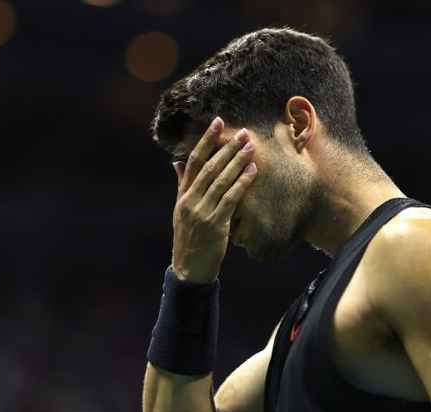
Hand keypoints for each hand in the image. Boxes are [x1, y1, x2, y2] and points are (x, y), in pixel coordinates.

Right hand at [169, 116, 257, 283]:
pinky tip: (252, 171)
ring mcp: (202, 212)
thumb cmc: (189, 238)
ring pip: (221, 181)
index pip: (193, 161)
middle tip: (243, 132)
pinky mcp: (215, 224)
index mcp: (182, 195)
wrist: (189, 269)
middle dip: (226, 148)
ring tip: (250, 147)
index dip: (206, 141)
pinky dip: (242, 183)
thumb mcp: (181, 210)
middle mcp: (190, 200)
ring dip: (237, 162)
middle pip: (209, 167)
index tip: (217, 123)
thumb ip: (182, 185)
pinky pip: (230, 199)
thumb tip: (177, 162)